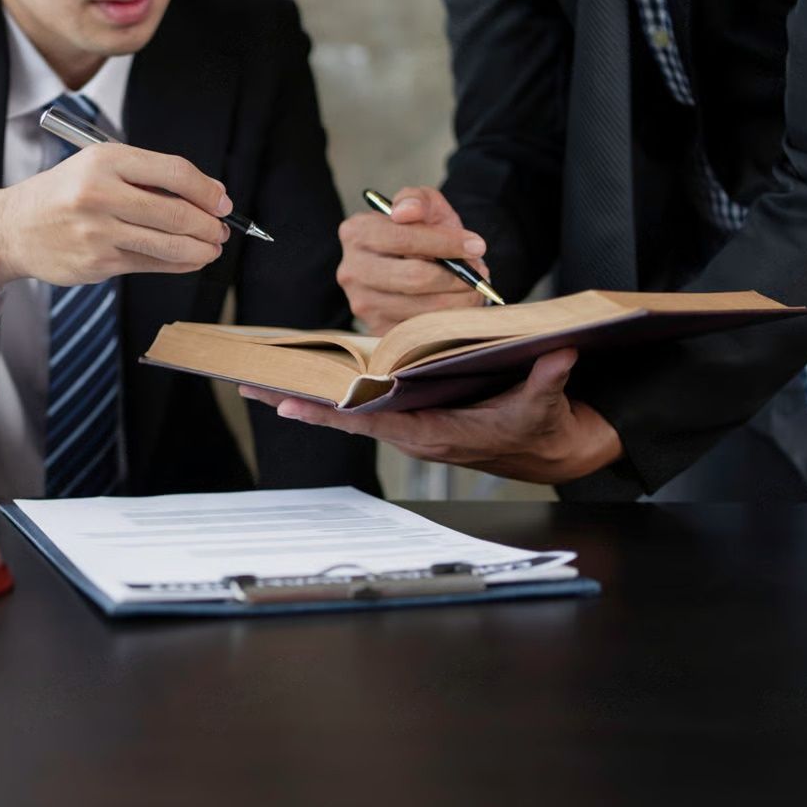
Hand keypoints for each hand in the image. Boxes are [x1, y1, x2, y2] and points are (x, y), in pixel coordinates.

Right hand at [0, 143, 230, 293]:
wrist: (13, 228)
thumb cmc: (64, 194)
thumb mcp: (98, 166)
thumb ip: (147, 176)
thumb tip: (207, 195)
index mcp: (105, 160)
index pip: (173, 172)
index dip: (206, 190)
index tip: (222, 202)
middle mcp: (100, 194)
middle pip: (175, 212)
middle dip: (209, 225)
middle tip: (223, 230)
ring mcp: (98, 232)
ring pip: (167, 244)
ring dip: (200, 249)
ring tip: (212, 248)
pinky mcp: (98, 263)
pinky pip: (150, 265)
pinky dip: (178, 264)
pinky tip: (189, 260)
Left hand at [239, 349, 623, 484]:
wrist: (548, 451)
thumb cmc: (539, 428)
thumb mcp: (545, 406)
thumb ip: (547, 381)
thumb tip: (557, 355)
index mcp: (434, 433)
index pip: (371, 422)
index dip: (331, 411)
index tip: (291, 403)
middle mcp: (412, 432)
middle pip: (343, 416)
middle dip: (296, 400)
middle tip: (248, 383)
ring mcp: (407, 426)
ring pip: (346, 412)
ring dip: (305, 397)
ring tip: (259, 381)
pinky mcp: (410, 418)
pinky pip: (361, 407)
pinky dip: (331, 395)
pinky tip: (302, 382)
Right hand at [337, 185, 490, 335]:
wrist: (418, 267)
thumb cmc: (423, 235)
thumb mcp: (425, 209)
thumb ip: (418, 200)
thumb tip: (406, 212)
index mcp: (357, 232)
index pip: (403, 238)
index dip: (445, 242)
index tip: (476, 245)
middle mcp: (351, 270)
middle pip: (413, 278)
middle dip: (456, 276)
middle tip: (479, 272)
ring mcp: (362, 304)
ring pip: (421, 308)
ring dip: (458, 299)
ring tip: (473, 288)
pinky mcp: (377, 330)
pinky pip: (421, 331)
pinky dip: (449, 320)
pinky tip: (458, 305)